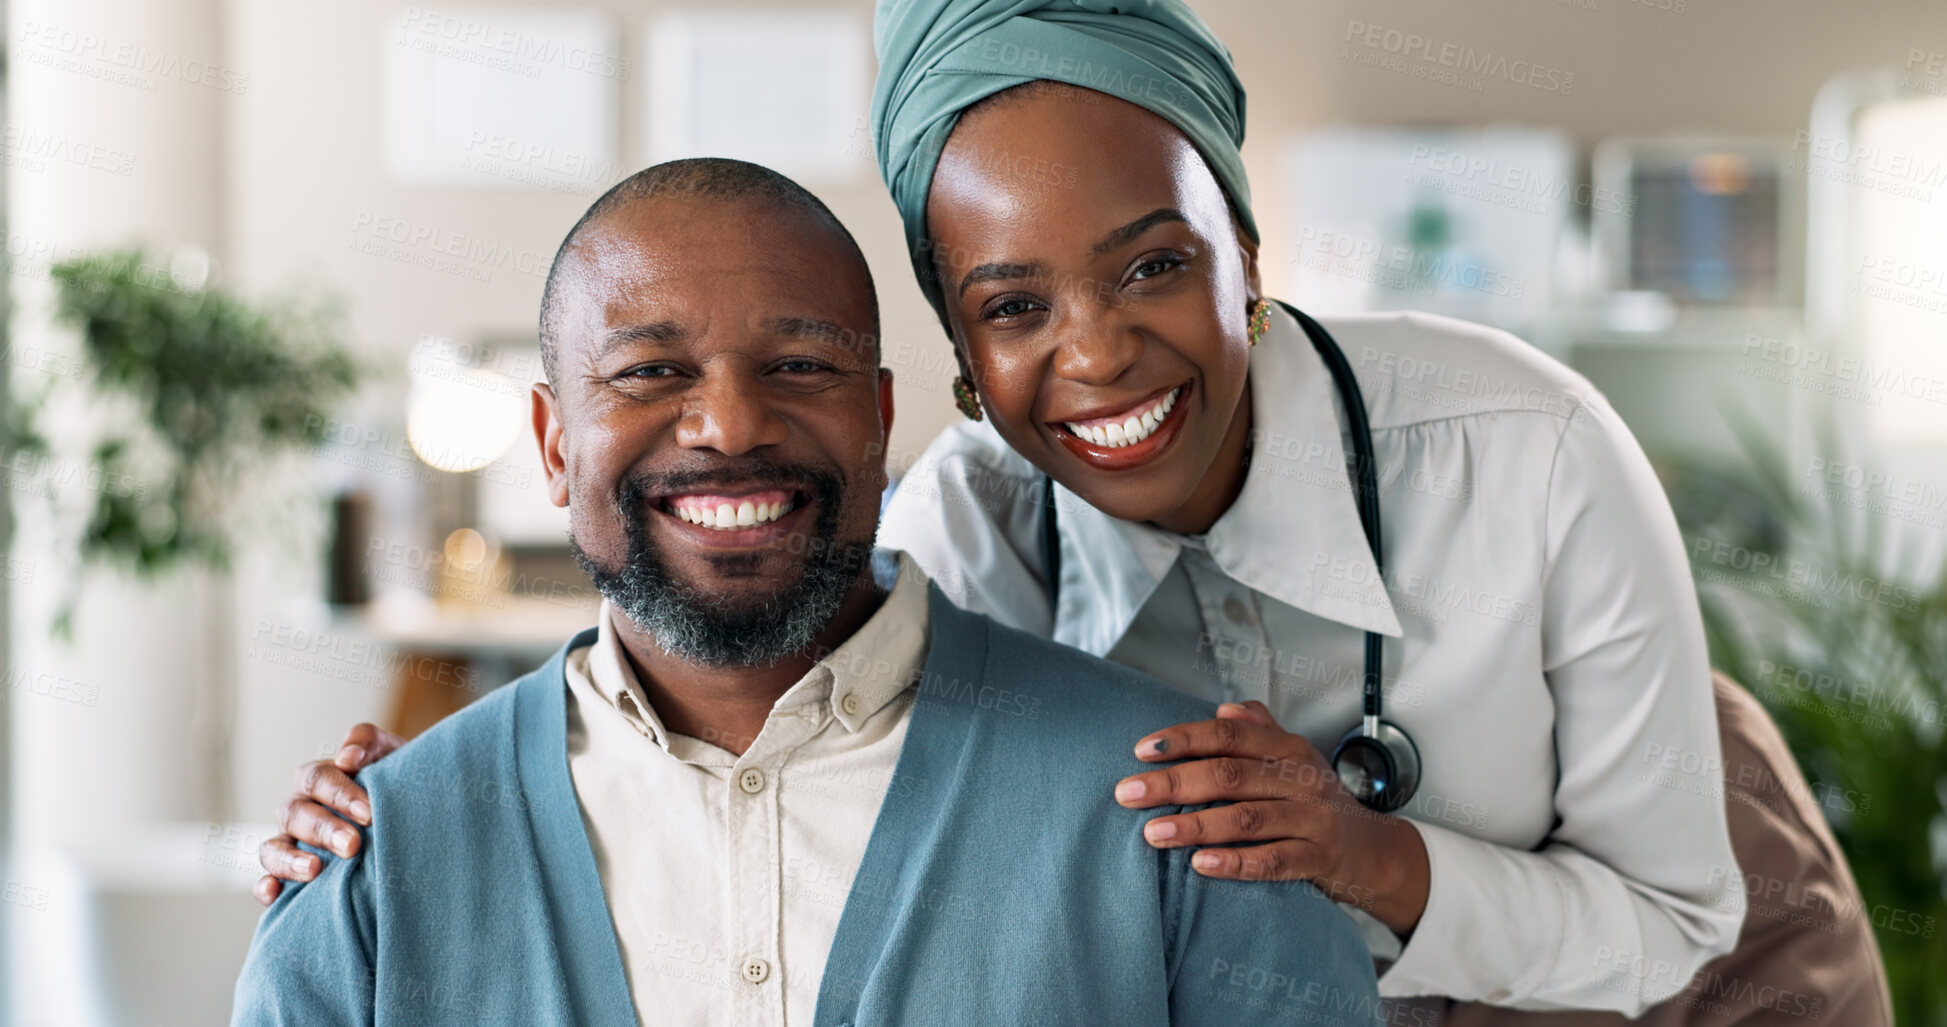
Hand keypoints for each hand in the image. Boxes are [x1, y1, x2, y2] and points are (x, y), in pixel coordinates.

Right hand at [254, 723, 404, 905]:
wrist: (417, 820)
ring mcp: (292, 843)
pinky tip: (273, 892)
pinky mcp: (289, 875)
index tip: (368, 812)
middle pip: (295, 813)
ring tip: (314, 869)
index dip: (338, 793)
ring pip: (273, 846)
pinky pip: (266, 880)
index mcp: (322, 780)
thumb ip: (370, 744)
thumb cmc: (399, 786)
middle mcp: (302, 809)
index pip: (317, 778)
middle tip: (352, 845)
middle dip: (322, 829)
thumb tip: (346, 756)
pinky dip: (265, 885)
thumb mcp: (392, 757)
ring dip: (289, 858)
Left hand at [1113, 701, 1430, 933]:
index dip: (1184, 739)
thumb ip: (1259, 731)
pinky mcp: (1319, 858)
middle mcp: (1300, 779)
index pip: (1229, 735)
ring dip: (1195, 825)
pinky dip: (1235, 863)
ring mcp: (1312, 819)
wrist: (1372, 848)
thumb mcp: (1292, 759)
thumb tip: (1224, 708)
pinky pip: (1273, 861)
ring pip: (1246, 818)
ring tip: (1153, 833)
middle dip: (1173, 783)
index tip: (1141, 750)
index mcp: (1287, 748)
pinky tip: (1200, 865)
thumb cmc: (1315, 800)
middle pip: (1229, 775)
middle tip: (1128, 794)